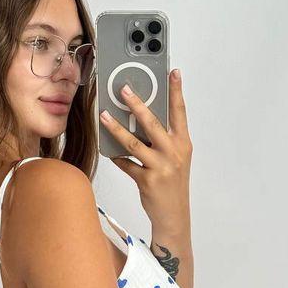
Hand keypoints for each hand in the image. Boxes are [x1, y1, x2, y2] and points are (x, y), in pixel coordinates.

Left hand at [99, 68, 192, 234]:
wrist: (174, 215)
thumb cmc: (172, 184)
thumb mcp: (175, 159)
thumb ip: (162, 140)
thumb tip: (141, 120)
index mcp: (183, 144)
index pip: (179, 112)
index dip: (176, 91)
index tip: (173, 72)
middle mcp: (173, 153)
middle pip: (153, 123)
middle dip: (137, 104)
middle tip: (123, 89)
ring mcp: (160, 167)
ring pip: (134, 143)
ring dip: (117, 128)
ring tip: (104, 116)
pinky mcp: (147, 180)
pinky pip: (126, 164)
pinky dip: (117, 157)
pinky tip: (108, 151)